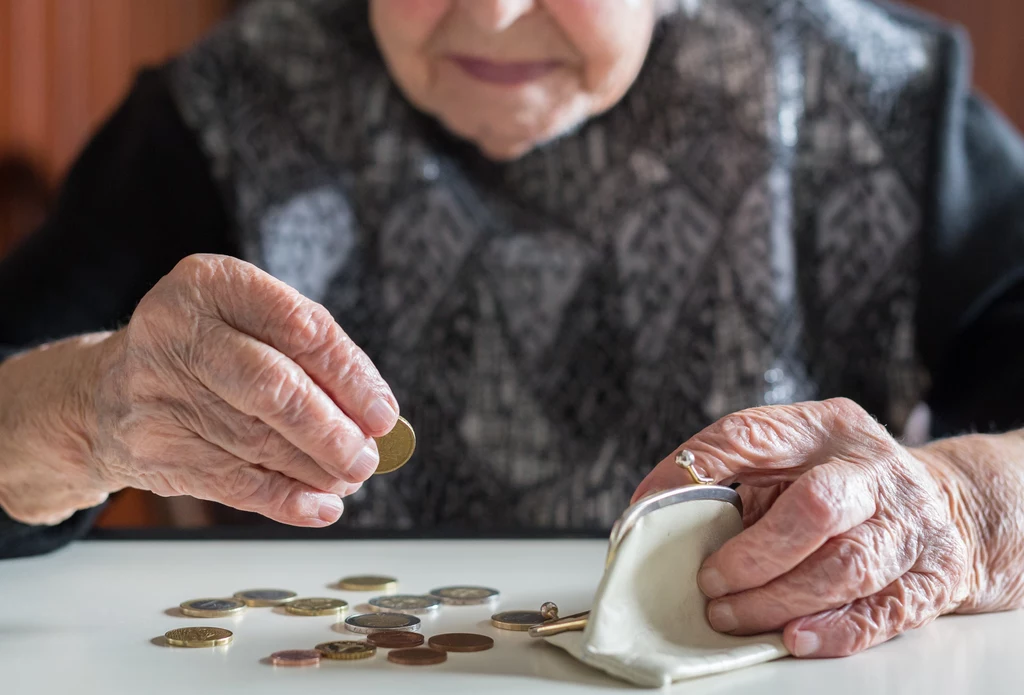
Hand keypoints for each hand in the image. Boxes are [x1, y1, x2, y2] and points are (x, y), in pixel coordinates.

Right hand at [81, 254, 398, 525]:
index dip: (350, 376)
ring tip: (349, 477)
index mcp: (211, 283)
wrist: (106, 392)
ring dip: (316, 469)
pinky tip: (319, 506)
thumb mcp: (247, 324)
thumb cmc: (206, 351)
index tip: (384, 414)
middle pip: (273, 388)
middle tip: (367, 458)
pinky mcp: (151, 448)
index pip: (299, 327)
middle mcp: (176, 331)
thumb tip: (375, 417)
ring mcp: (156, 391)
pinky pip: (233, 482)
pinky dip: (285, 499)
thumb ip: (310, 357)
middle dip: (331, 430)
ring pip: (257, 441)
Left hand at [632, 398, 979, 657]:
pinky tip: (793, 637)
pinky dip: (833, 630)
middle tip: (709, 581)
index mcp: (824, 428)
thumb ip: (733, 475)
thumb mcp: (791, 457)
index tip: (650, 507)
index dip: (694, 469)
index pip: (752, 435)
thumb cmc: (841, 483)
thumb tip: (654, 511)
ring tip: (731, 615)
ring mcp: (909, 522)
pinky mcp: (931, 576)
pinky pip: (882, 611)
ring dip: (778, 599)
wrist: (943, 506)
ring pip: (846, 566)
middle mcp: (872, 469)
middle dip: (753, 554)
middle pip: (816, 507)